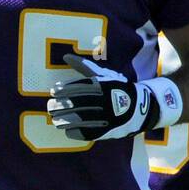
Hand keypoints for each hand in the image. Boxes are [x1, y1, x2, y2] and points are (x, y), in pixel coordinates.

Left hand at [47, 52, 180, 141]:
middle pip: (75, 104)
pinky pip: (86, 133)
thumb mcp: (103, 75)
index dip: (63, 90)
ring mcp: (105, 117)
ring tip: (55, 120)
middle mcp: (103, 101)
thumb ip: (83, 67)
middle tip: (50, 107)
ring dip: (63, 121)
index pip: (77, 88)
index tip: (53, 92)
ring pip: (78, 120)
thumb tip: (65, 56)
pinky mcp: (106, 131)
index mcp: (102, 86)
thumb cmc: (117, 89)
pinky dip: (74, 132)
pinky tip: (67, 130)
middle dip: (59, 106)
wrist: (139, 108)